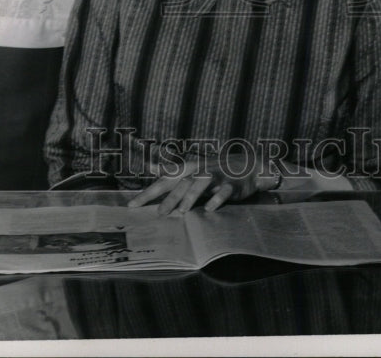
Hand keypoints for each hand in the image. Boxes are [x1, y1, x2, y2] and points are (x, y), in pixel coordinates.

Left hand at [128, 153, 274, 214]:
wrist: (247, 167)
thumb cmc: (215, 170)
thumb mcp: (193, 168)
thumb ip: (172, 171)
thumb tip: (151, 168)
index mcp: (189, 168)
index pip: (164, 180)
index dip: (149, 192)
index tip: (133, 205)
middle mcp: (200, 170)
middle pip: (182, 183)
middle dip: (170, 198)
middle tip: (159, 214)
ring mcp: (216, 176)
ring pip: (201, 184)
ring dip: (191, 196)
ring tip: (182, 211)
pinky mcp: (231, 184)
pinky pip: (223, 191)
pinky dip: (217, 199)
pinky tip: (210, 208)